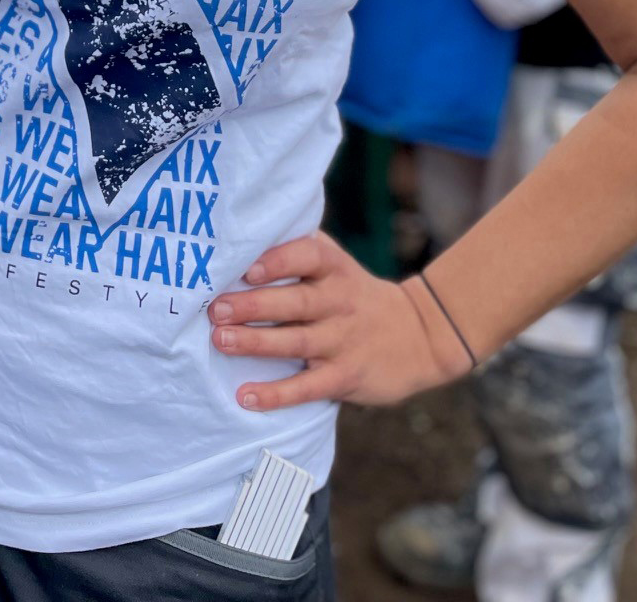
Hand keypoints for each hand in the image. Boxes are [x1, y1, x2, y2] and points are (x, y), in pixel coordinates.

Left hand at [207, 231, 474, 411]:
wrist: (419, 335)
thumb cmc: (355, 294)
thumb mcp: (337, 265)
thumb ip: (297, 250)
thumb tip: (241, 240)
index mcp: (334, 268)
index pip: (307, 256)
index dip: (278, 260)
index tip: (248, 268)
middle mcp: (339, 302)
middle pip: (295, 302)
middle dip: (254, 305)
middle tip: (216, 309)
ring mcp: (343, 341)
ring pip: (296, 342)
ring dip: (256, 343)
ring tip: (221, 341)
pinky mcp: (346, 377)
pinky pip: (308, 386)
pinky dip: (277, 394)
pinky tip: (246, 396)